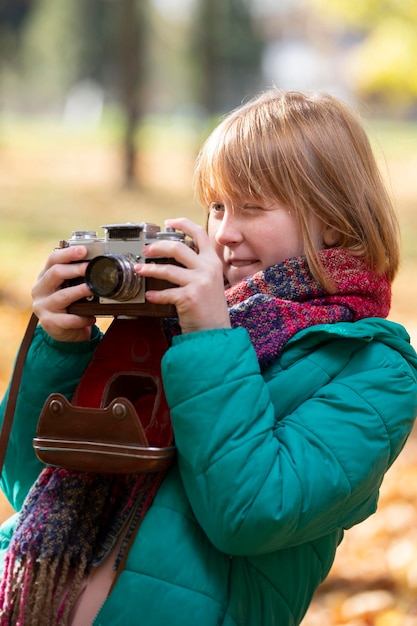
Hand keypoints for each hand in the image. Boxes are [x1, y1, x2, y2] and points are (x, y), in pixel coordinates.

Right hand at [32, 245, 95, 341]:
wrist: (63, 331)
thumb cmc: (68, 305)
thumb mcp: (68, 287)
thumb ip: (76, 276)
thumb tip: (97, 264)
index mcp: (45, 276)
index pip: (53, 259)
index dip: (68, 253)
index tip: (83, 250)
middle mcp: (40, 289)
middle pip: (55, 273)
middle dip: (75, 269)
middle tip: (89, 268)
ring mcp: (42, 306)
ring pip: (62, 296)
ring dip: (79, 291)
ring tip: (92, 289)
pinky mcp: (49, 322)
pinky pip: (67, 319)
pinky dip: (81, 318)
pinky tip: (91, 317)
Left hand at [136, 218, 230, 333]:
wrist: (215, 330)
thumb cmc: (209, 307)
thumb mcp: (210, 280)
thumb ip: (198, 266)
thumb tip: (175, 254)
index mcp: (212, 261)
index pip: (199, 233)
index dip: (183, 224)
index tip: (169, 222)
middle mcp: (208, 268)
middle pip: (177, 247)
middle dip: (157, 247)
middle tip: (146, 250)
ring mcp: (199, 282)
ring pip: (167, 269)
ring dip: (149, 269)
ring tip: (139, 270)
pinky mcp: (190, 297)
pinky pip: (166, 293)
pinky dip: (155, 295)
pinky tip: (150, 296)